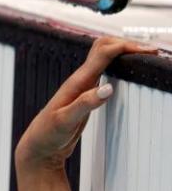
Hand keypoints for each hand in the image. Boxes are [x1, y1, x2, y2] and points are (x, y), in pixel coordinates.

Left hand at [15, 37, 157, 171]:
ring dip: (124, 52)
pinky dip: (119, 65)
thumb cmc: (47, 134)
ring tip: (145, 55)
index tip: (146, 50)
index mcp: (77, 82)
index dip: (125, 47)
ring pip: (105, 58)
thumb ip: (85, 104)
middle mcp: (80, 80)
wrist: (39, 146)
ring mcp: (84, 87)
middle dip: (127, 44)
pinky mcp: (87, 95)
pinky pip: (105, 72)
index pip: (103, 53)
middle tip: (150, 50)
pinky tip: (129, 70)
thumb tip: (107, 88)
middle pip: (104, 48)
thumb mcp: (66, 121)